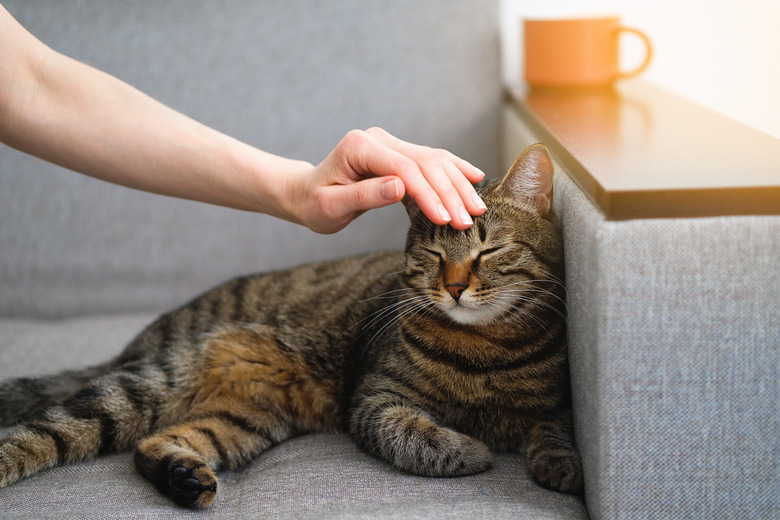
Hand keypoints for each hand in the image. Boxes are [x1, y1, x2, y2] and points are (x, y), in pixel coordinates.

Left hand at [286, 127, 486, 233]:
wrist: (306, 193)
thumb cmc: (315, 204)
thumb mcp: (331, 206)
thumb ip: (364, 195)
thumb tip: (399, 188)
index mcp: (359, 147)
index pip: (404, 168)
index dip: (428, 194)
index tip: (445, 219)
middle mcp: (378, 139)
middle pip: (425, 162)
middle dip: (450, 192)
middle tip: (468, 220)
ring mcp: (391, 144)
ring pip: (434, 160)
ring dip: (458, 184)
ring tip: (477, 208)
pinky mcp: (399, 154)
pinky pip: (432, 161)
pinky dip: (454, 171)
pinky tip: (474, 178)